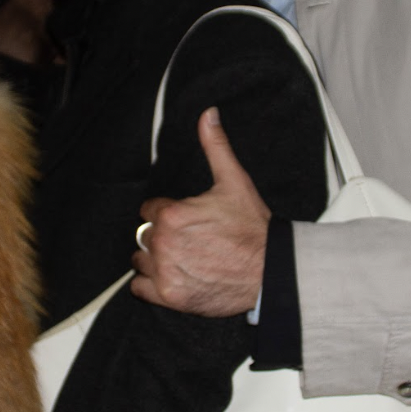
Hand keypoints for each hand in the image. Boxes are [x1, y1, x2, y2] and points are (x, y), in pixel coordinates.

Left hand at [131, 108, 269, 316]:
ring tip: (181, 258)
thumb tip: (208, 114)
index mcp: (172, 215)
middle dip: (161, 236)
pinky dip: (150, 284)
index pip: (149, 211)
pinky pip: (139, 288)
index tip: (185, 220)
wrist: (270, 271)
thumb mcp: (234, 181)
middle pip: (145, 236)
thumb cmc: (252, 228)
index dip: (166, 213)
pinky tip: (172, 276)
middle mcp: (163, 244)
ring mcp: (165, 272)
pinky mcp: (170, 297)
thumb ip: (215, 146)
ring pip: (140, 261)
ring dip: (154, 259)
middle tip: (188, 240)